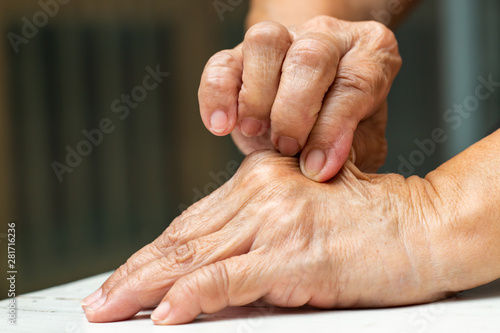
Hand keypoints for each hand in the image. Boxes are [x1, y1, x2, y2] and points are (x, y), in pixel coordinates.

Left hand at [82, 150, 452, 324]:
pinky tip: (165, 314)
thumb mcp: (301, 213)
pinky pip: (230, 278)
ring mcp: (277, 220)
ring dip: (147, 286)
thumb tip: (213, 266)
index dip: (154, 251)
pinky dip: (193, 297)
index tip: (127, 273)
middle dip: (137, 271)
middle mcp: (262, 191)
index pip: (192, 221)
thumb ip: (257, 231)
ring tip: (113, 308)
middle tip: (102, 298)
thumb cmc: (366, 221)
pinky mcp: (295, 253)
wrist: (420, 224)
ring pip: (195, 256)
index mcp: (260, 178)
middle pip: (184, 237)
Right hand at [198, 16, 401, 180]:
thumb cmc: (341, 125)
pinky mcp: (240, 54)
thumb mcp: (362, 140)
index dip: (332, 129)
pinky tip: (222, 125)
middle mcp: (327, 37)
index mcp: (370, 53)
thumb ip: (350, 150)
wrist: (312, 106)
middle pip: (310, 56)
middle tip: (288, 148)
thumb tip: (319, 166)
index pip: (355, 82)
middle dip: (294, 111)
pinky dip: (216, 95)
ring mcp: (283, 39)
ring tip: (256, 131)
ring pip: (265, 43)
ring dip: (257, 97)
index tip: (317, 167)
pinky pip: (221, 64)